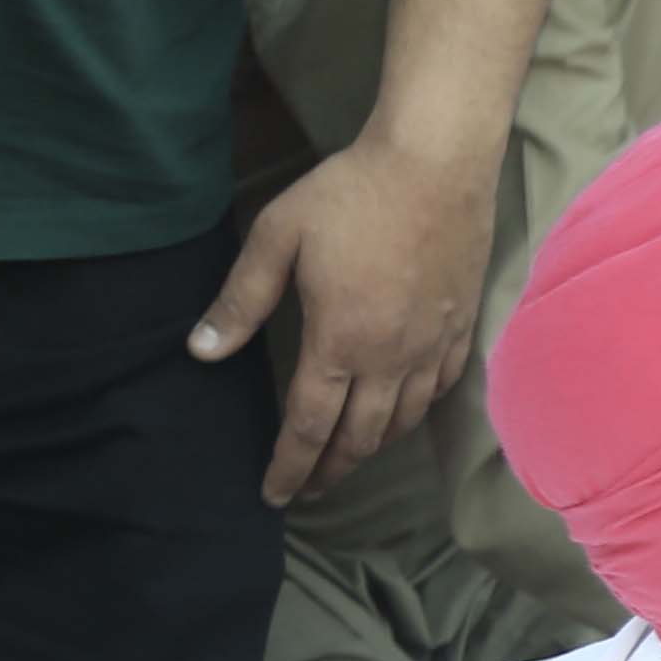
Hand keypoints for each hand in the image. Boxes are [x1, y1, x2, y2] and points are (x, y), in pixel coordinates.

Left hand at [191, 132, 501, 503]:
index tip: (274, 494)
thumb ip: (241, 301)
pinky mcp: (459, 330)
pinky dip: (414, 415)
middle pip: (359, 438)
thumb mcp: (278, 237)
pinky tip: (402, 415)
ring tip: (348, 458)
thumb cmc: (350, 194)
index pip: (309, 426)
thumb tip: (201, 351)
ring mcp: (430, 348)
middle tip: (309, 490)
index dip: (288, 466)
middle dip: (330, 471)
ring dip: (370, 449)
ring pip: (401, 422)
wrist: (435, 166)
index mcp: (339, 342)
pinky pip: (437, 391)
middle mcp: (388, 360)